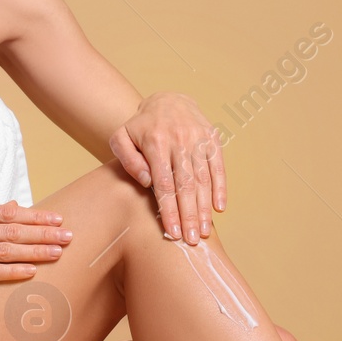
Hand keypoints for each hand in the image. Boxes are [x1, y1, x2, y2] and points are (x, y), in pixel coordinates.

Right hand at [0, 200, 71, 292]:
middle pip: (11, 229)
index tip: (58, 218)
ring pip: (4, 249)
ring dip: (34, 251)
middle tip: (69, 235)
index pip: (7, 212)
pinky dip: (11, 269)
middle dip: (43, 233)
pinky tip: (30, 270)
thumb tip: (13, 207)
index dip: (35, 215)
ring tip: (58, 252)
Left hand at [110, 91, 224, 244]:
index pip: (164, 184)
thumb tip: (146, 181)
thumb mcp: (121, 137)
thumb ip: (127, 159)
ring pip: (203, 179)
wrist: (167, 100)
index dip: (170, 211)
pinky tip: (219, 208)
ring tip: (205, 232)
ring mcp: (198, 139)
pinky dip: (220, 188)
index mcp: (156, 142)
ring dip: (205, 208)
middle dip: (190, 215)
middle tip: (192, 240)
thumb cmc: (140, 127)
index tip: (173, 233)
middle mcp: (179, 141)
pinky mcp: (212, 139)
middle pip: (186, 185)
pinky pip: (218, 166)